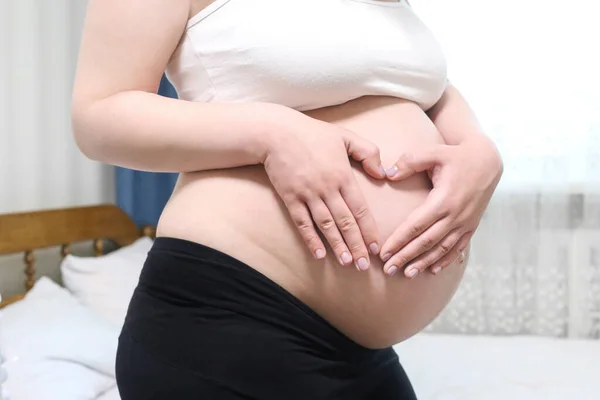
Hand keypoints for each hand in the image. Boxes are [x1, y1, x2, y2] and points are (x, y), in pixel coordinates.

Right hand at [263, 110, 385, 269]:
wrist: (277, 133)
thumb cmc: (313, 134)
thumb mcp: (345, 136)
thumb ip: (368, 152)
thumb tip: (384, 173)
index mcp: (343, 175)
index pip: (360, 208)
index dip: (369, 230)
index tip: (376, 247)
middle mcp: (327, 188)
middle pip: (345, 222)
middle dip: (356, 245)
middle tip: (365, 265)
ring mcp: (307, 194)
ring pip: (326, 226)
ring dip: (337, 246)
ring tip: (347, 263)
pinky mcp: (290, 198)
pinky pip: (302, 223)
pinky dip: (310, 239)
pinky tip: (319, 254)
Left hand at [379, 137, 502, 277]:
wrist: (487, 160)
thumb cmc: (455, 155)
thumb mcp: (433, 152)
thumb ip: (410, 161)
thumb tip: (388, 174)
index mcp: (443, 199)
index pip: (416, 226)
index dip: (399, 241)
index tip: (384, 253)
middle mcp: (456, 215)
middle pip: (426, 242)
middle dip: (406, 257)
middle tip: (388, 269)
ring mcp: (465, 223)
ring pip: (442, 248)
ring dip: (423, 262)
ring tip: (407, 274)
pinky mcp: (471, 225)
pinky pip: (457, 247)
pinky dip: (445, 260)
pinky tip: (433, 270)